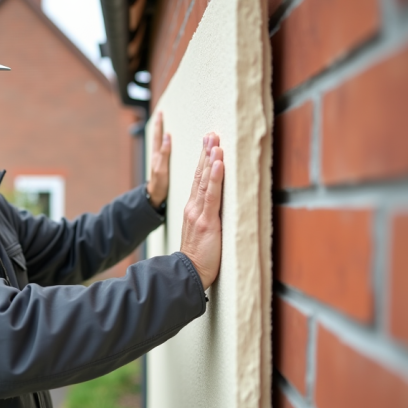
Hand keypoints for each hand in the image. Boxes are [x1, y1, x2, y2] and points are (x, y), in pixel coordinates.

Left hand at [146, 112, 170, 209]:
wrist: (155, 198)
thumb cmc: (159, 185)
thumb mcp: (162, 169)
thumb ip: (164, 153)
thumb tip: (167, 136)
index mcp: (157, 155)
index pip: (158, 136)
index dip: (159, 125)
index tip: (160, 112)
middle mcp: (157, 156)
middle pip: (157, 137)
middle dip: (159, 125)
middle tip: (160, 114)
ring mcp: (159, 161)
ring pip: (160, 143)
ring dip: (161, 133)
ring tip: (163, 124)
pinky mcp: (162, 166)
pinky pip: (163, 150)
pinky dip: (165, 143)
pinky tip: (168, 142)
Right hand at [179, 133, 224, 288]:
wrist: (188, 273)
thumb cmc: (198, 258)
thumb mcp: (202, 233)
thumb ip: (206, 218)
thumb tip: (216, 209)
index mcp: (192, 209)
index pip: (199, 180)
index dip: (204, 161)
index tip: (209, 144)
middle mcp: (193, 207)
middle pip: (200, 175)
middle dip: (206, 153)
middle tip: (211, 134)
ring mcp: (198, 213)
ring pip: (205, 181)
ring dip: (211, 159)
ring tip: (215, 141)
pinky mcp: (207, 221)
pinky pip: (212, 196)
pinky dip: (215, 177)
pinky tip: (218, 163)